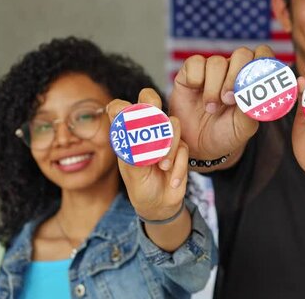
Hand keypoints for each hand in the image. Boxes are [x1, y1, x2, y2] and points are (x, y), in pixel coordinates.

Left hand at [107, 88, 188, 220]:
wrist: (159, 204)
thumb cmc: (140, 186)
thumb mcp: (132, 171)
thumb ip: (134, 151)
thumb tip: (135, 132)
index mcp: (128, 134)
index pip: (120, 108)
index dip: (120, 106)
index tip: (121, 113)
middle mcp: (147, 130)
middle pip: (150, 101)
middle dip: (152, 105)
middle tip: (152, 116)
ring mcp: (165, 136)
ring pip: (173, 124)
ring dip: (169, 147)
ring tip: (162, 167)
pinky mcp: (180, 147)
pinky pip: (183, 147)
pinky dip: (178, 165)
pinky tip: (172, 179)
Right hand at [169, 46, 275, 161]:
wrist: (198, 145)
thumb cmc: (226, 133)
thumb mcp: (243, 127)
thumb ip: (252, 109)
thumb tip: (258, 94)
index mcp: (253, 78)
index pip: (264, 55)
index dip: (262, 63)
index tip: (255, 83)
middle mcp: (234, 69)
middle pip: (242, 54)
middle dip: (236, 77)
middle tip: (229, 100)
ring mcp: (213, 69)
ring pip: (217, 62)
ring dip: (214, 86)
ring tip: (211, 108)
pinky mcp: (192, 71)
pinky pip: (195, 63)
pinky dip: (196, 79)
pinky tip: (197, 94)